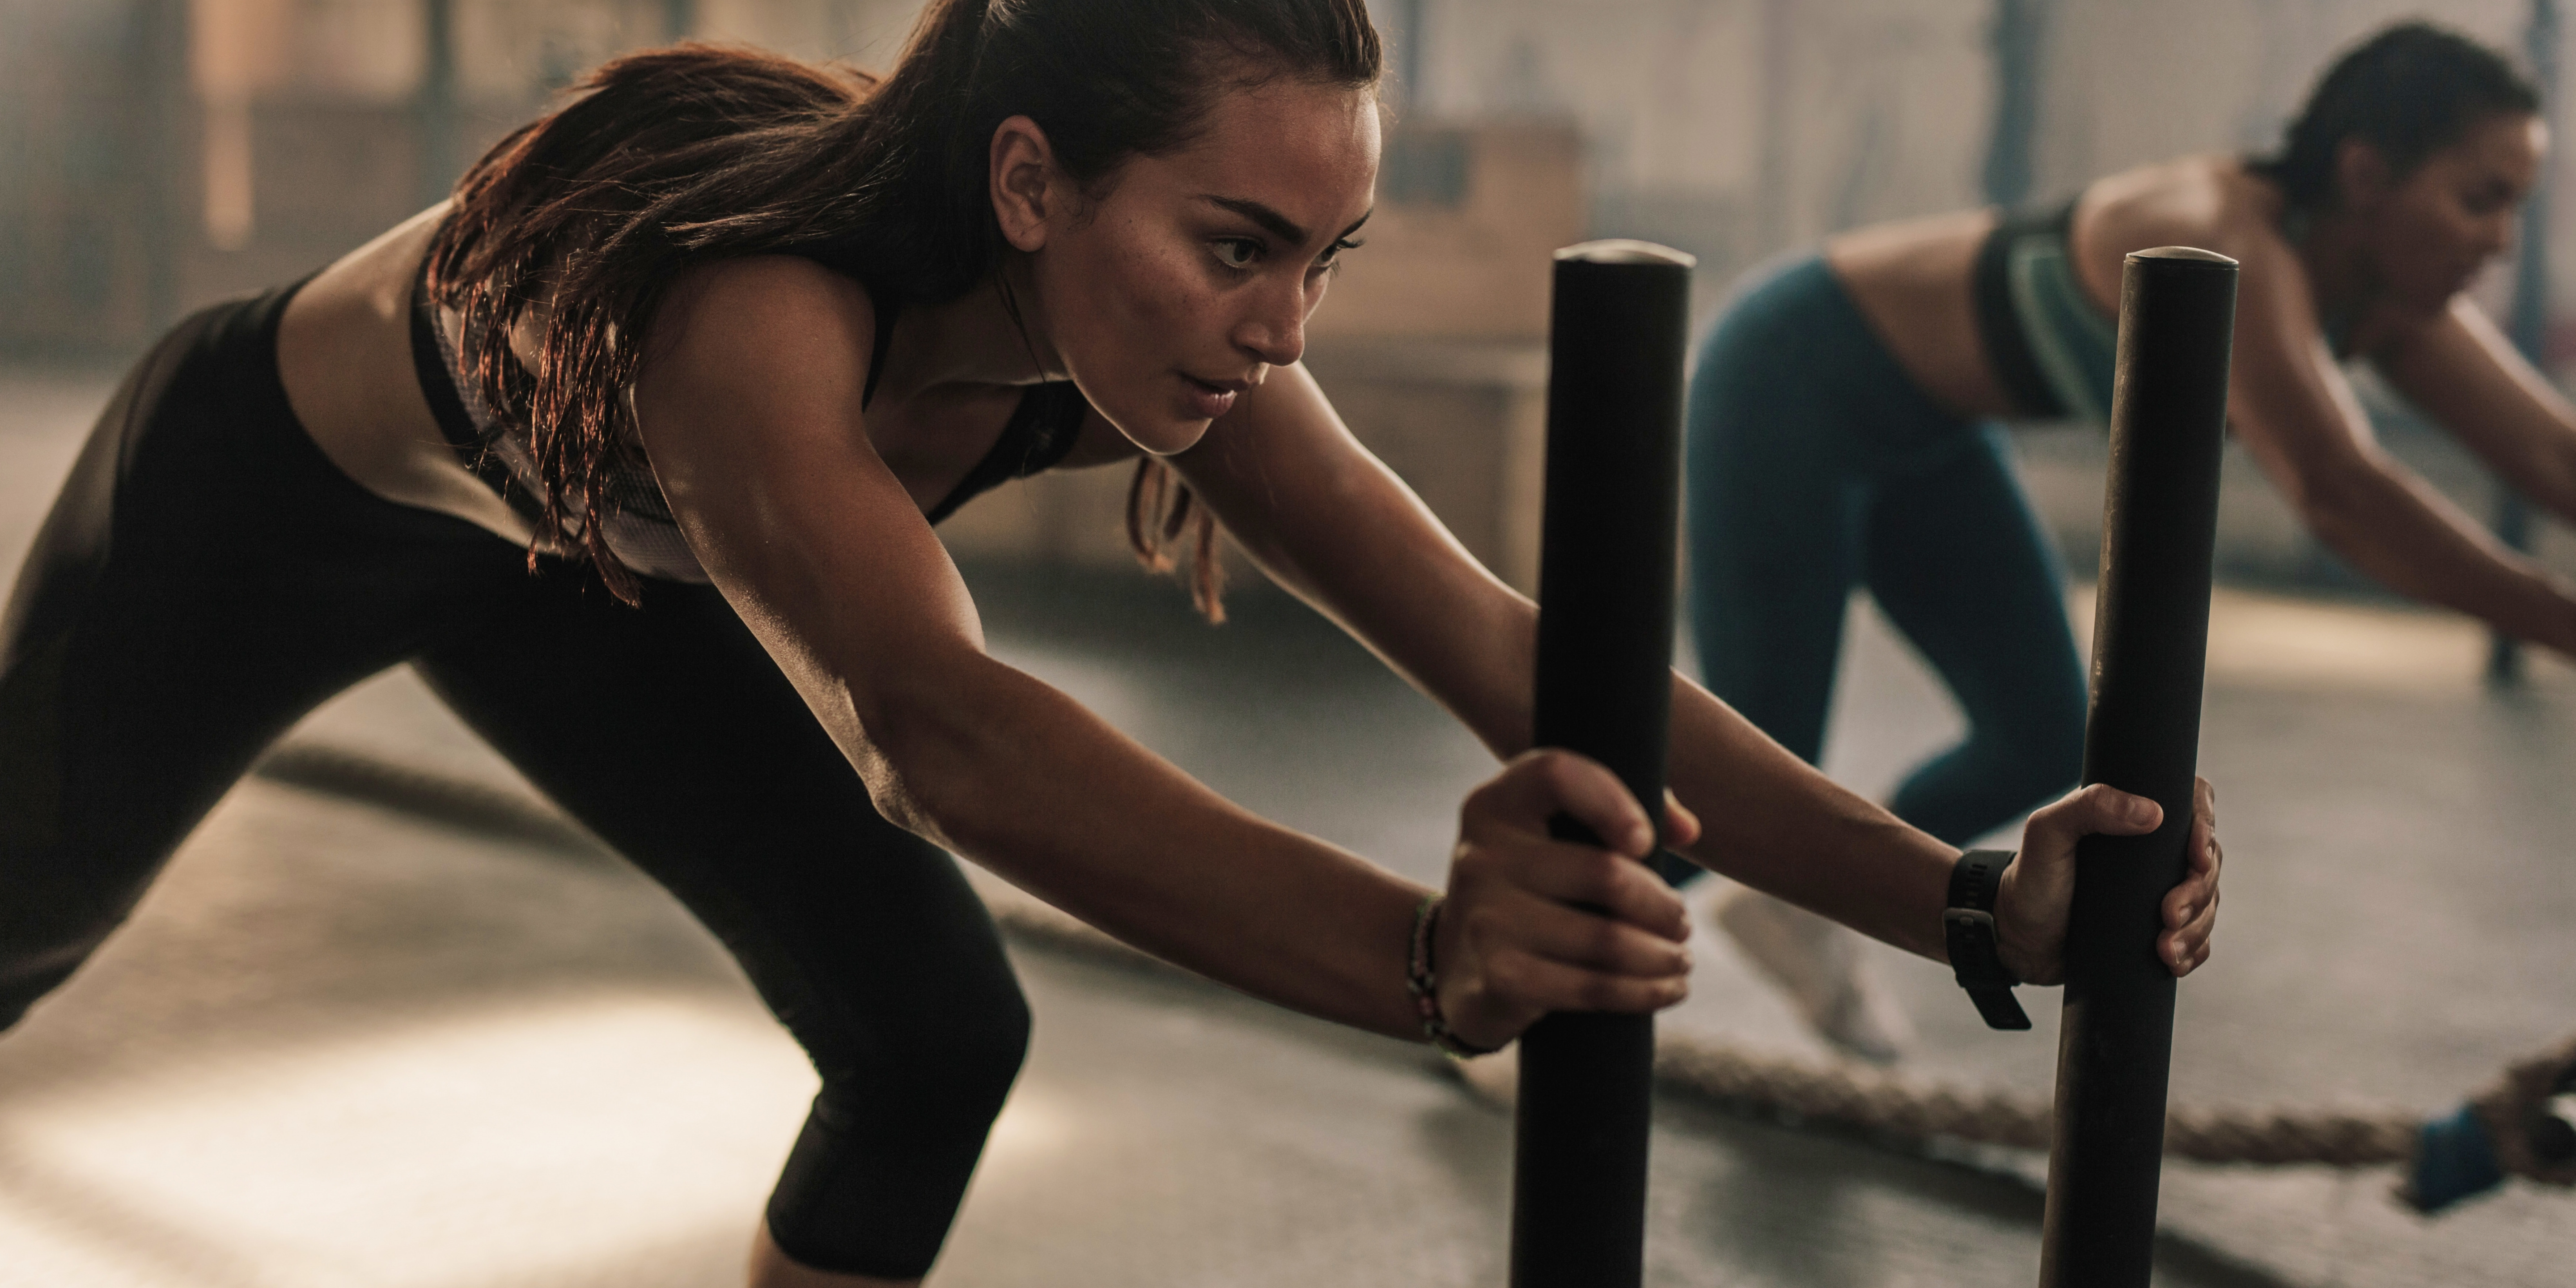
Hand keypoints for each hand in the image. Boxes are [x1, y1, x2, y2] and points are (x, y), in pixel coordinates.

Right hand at [1431, 749, 1699, 1050]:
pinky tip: (1667, 989)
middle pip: (1602, 872)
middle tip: (1682, 923)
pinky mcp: (1499, 976)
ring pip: (1606, 940)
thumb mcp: (1552, 838)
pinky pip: (1591, 987)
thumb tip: (1688, 830)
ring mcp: (1485, 918)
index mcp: (1497, 805)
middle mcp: (1481, 855)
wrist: (1455, 965)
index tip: (1646, 842)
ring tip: (1680, 958)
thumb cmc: (1529, 890)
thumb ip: (1617, 813)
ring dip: (1661, 955)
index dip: (1612, 800)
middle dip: (1662, 905)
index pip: (1557, 774)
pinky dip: (1642, 992)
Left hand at [1994, 777, 2221, 985]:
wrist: (2015, 939)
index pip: (2192, 805)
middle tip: (2168, 915)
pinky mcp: (2157, 930)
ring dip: (2196, 927)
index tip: (2196, 858)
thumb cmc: (2030, 879)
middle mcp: (2153, 853)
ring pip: (2206, 903)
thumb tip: (2153, 813)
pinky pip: (2196, 939)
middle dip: (2198, 891)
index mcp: (2131, 818)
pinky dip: (2193, 951)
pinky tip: (2173, 962)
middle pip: (2207, 862)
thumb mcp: (2046, 834)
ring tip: (2165, 948)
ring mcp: (2158, 892)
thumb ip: (2088, 807)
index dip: (2206, 828)